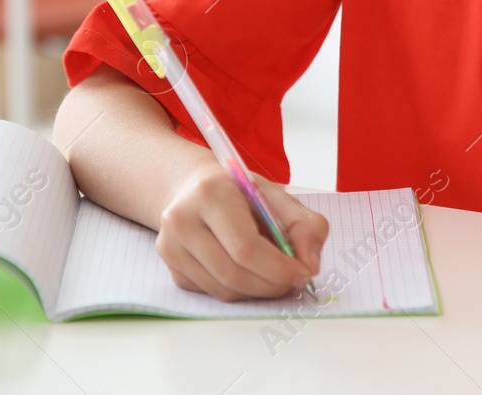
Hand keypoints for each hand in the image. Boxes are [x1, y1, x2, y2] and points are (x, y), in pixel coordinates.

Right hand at [155, 164, 328, 300]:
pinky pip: (213, 293)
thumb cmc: (238, 192)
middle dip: (271, 285)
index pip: (245, 247)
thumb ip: (304, 225)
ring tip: (275, 278)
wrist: (194, 189)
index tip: (302, 273)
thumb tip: (310, 265)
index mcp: (210, 193)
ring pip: (223, 290)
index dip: (278, 268)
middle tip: (294, 282)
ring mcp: (171, 247)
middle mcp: (182, 220)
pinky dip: (239, 291)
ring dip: (258, 292)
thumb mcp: (276, 195)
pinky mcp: (172, 268)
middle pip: (233, 274)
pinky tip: (250, 274)